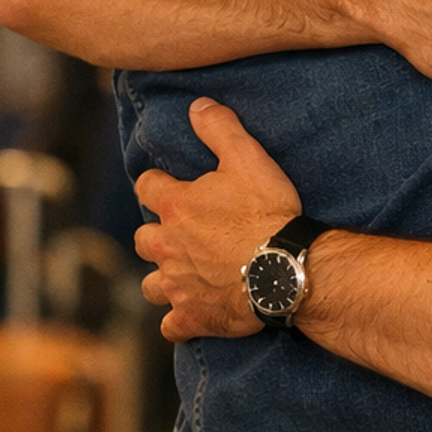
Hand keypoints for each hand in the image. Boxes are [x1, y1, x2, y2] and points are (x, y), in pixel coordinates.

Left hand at [135, 99, 299, 341]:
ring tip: (182, 275)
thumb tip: (197, 105)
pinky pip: (172, 326)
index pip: (148, 187)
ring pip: (151, 285)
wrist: (287, 270)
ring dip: (163, 279)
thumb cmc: (268, 214)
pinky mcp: (193, 317)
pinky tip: (189, 317)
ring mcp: (178, 285)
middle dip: (158, 235)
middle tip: (183, 234)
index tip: (172, 187)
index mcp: (176, 207)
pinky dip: (178, 322)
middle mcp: (167, 246)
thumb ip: (220, 129)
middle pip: (144, 239)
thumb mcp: (248, 159)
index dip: (159, 185)